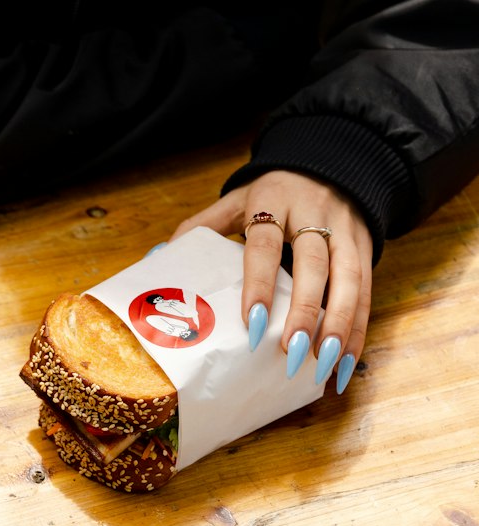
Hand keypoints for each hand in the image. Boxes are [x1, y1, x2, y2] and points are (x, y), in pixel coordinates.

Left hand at [173, 170, 371, 391]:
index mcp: (273, 202)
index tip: (251, 323)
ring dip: (339, 325)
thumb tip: (159, 257)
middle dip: (305, 311)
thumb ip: (201, 226)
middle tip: (291, 351)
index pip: (265, 245)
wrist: (330, 162)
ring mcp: (344, 231)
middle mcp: (313, 215)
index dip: (259, 284)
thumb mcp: (236, 200)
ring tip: (324, 363)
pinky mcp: (366, 248)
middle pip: (313, 265)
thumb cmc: (273, 192)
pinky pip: (367, 291)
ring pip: (349, 280)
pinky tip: (346, 361)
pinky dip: (358, 329)